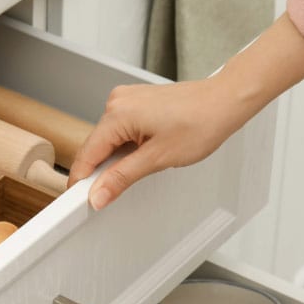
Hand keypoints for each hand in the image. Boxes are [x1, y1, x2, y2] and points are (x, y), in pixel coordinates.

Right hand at [65, 12, 303, 209]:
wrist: (224, 101)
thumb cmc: (200, 124)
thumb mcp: (157, 159)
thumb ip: (122, 178)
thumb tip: (97, 195)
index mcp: (117, 114)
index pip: (86, 154)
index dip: (81, 181)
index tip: (78, 203)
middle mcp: (116, 102)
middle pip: (96, 147)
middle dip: (101, 172)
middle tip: (109, 196)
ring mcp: (126, 100)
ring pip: (109, 140)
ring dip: (116, 159)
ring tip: (141, 168)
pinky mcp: (136, 102)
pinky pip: (120, 129)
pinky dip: (126, 146)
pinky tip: (143, 155)